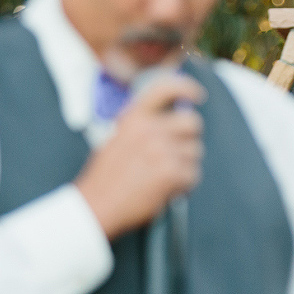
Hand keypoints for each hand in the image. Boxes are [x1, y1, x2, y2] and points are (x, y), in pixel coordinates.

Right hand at [75, 76, 205, 239]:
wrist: (96, 206)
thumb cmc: (105, 177)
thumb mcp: (117, 139)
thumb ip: (143, 127)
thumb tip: (173, 124)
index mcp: (133, 118)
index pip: (165, 89)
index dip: (186, 87)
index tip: (197, 95)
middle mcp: (149, 129)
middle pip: (192, 123)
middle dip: (190, 138)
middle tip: (178, 153)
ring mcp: (161, 150)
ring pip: (194, 152)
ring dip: (185, 165)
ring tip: (164, 177)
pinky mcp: (171, 172)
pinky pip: (193, 174)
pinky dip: (184, 185)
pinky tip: (167, 190)